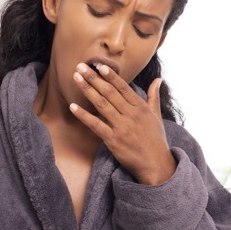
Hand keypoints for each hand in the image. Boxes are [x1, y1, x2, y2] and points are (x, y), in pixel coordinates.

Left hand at [71, 62, 175, 185]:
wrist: (156, 164)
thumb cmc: (156, 140)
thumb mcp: (156, 116)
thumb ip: (154, 96)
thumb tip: (158, 79)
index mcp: (140, 107)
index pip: (123, 87)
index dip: (110, 76)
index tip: (99, 65)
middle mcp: (131, 115)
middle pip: (109, 93)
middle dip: (94, 78)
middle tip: (81, 66)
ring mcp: (121, 127)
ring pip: (101, 104)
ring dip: (87, 90)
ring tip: (76, 78)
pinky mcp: (113, 140)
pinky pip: (95, 125)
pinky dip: (83, 115)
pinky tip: (73, 106)